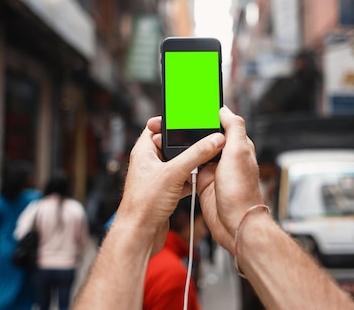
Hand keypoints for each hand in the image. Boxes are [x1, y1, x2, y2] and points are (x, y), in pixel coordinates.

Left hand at [117, 116, 224, 254]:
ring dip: (192, 164)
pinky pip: (182, 180)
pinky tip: (201, 181)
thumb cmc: (144, 204)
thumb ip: (196, 155)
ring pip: (178, 164)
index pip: (155, 127)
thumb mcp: (173, 173)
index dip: (170, 122)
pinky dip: (191, 180)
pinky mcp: (165, 193)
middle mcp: (149, 163)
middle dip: (187, 145)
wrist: (139, 235)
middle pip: (171, 145)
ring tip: (205, 161)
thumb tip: (214, 140)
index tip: (187, 118)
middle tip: (203, 141)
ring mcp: (157, 178)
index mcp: (143, 152)